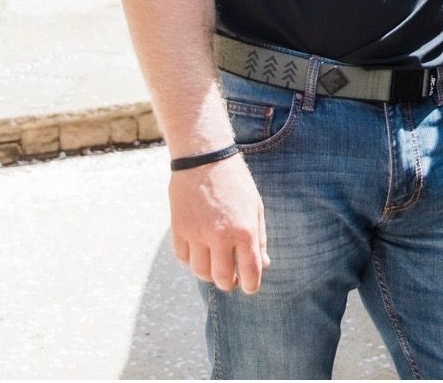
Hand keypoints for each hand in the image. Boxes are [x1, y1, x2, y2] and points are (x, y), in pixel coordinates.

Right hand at [170, 151, 269, 292]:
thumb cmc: (235, 181)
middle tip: (232, 277)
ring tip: (216, 263)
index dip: (251, 285)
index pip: (250, 272)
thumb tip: (263, 265)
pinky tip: (200, 250)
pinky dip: (192, 260)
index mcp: (244, 230)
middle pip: (223, 279)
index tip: (250, 286)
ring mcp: (197, 234)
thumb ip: (259, 238)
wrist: (205, 157)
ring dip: (209, 273)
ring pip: (201, 273)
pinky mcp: (179, 230)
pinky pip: (184, 258)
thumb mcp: (255, 206)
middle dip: (230, 282)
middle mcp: (220, 236)